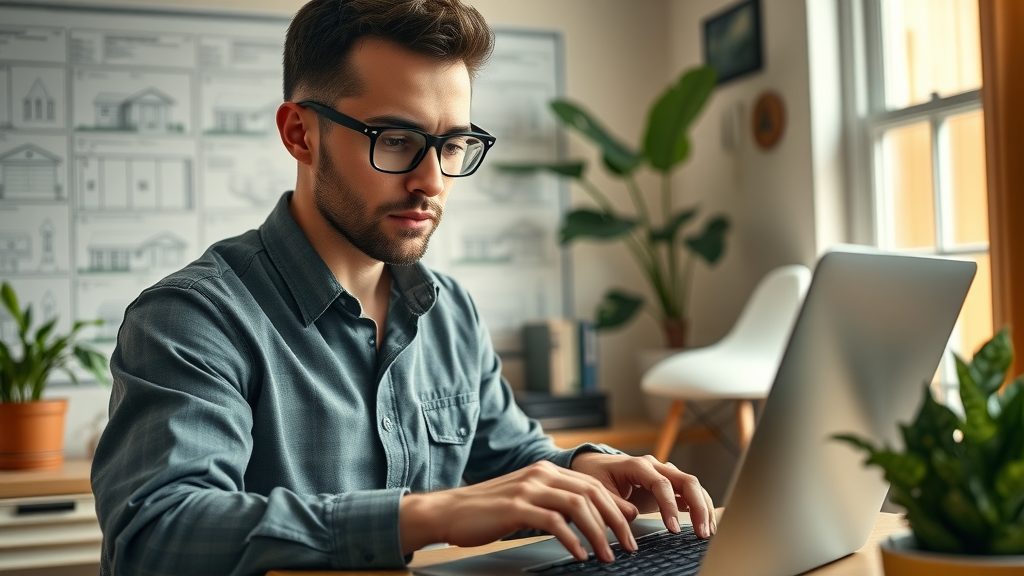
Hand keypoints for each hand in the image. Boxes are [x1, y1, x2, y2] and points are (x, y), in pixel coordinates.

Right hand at [399, 461, 638, 561]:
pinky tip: (580, 554)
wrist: (449, 511)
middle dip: (615, 521)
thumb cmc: (488, 511)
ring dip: (598, 533)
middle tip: (630, 545)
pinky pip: (553, 522)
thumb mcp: (527, 500)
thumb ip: (555, 503)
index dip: (615, 506)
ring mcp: (528, 489)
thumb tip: (588, 521)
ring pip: (577, 506)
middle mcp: (540, 474)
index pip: (592, 484)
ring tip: (608, 555)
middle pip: (591, 493)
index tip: (631, 527)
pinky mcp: (516, 507)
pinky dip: (572, 539)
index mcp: (546, 471)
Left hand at [570, 452, 716, 538]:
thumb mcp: (599, 491)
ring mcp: (664, 474)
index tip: (674, 529)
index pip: (662, 484)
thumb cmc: (596, 476)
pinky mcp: (668, 485)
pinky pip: (690, 493)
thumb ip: (614, 503)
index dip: (670, 506)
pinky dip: (700, 507)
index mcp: (638, 465)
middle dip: (698, 507)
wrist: (596, 466)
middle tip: (701, 532)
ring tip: (707, 531)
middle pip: (687, 481)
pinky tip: (705, 523)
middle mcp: (656, 466)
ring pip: (693, 486)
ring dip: (704, 508)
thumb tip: (632, 516)